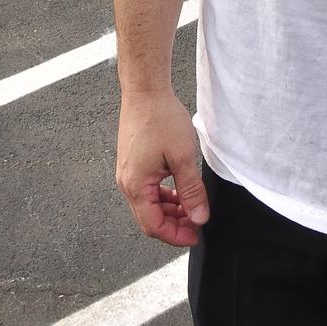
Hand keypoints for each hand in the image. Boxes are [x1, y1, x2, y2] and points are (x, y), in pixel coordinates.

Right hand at [116, 89, 209, 245]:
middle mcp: (126, 182)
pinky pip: (146, 190)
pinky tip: (178, 190)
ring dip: (169, 210)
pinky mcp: (132, 163)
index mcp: (136, 185)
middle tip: (196, 222)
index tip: (195, 235)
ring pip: (148, 204)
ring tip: (191, 206)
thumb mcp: (183, 156)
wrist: (145, 90)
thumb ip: (191, 190)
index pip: (153, 226)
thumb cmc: (160, 117)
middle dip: (174, 224)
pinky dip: (163, 196)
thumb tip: (200, 217)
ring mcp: (127, 172)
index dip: (175, 236)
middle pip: (149, 218)